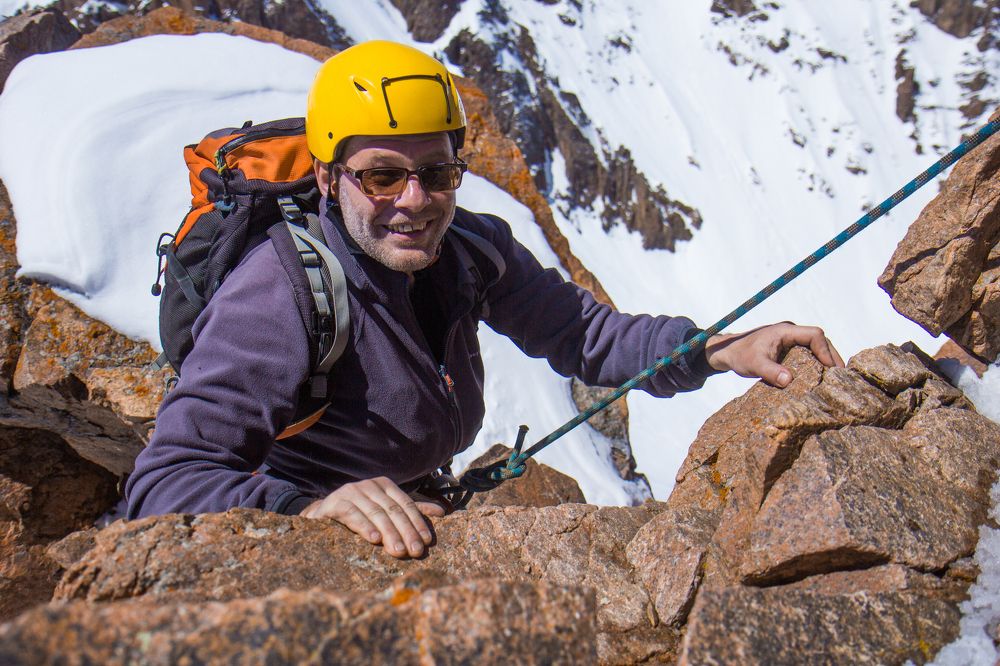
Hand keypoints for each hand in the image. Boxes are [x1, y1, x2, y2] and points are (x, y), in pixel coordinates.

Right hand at [300, 476, 445, 558]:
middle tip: (415, 552)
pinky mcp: (335, 502)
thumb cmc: (360, 513)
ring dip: (389, 534)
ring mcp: (351, 492)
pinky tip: (374, 540)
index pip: (406, 504)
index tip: (427, 541)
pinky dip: (364, 527)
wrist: (323, 514)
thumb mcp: (386, 510)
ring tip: (399, 551)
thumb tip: (442, 512)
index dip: (418, 522)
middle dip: (406, 532)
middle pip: (393, 510)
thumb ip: (412, 510)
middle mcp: (369, 485)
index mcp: (384, 485)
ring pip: (376, 513)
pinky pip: (353, 514)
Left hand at [704, 322, 844, 386]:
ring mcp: (790, 340)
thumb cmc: (740, 356)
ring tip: (835, 378)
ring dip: (826, 359)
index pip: (814, 335)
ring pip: (816, 346)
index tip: (830, 369)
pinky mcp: (788, 348)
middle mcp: (790, 332)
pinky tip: (822, 377)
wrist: (728, 352)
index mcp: (785, 331)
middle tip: (841, 376)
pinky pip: (808, 352)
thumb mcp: (753, 365)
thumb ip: (770, 372)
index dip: (825, 350)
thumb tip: (788, 381)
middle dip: (831, 356)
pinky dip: (817, 362)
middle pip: (820, 340)